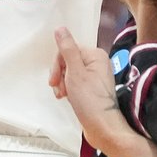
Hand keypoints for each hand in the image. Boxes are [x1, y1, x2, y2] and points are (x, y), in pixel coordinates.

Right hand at [49, 27, 123, 150]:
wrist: (102, 128)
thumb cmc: (90, 101)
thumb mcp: (75, 72)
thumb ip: (67, 49)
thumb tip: (61, 29)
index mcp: (96, 55)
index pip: (68, 50)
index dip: (58, 65)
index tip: (54, 80)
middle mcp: (97, 63)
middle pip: (68, 61)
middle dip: (60, 75)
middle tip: (59, 89)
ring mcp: (95, 77)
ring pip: (69, 73)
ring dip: (62, 84)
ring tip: (63, 96)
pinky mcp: (92, 89)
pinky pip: (74, 83)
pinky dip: (68, 90)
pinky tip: (68, 98)